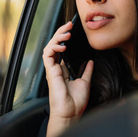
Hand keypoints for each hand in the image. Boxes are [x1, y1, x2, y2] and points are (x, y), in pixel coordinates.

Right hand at [42, 21, 93, 136]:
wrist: (71, 113)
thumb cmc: (75, 102)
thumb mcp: (85, 82)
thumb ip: (86, 71)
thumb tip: (90, 61)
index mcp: (62, 69)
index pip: (61, 49)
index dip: (64, 38)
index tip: (72, 30)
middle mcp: (56, 67)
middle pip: (55, 45)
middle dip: (60, 33)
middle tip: (69, 25)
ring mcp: (52, 68)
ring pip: (50, 47)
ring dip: (57, 37)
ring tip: (66, 32)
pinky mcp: (50, 71)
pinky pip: (48, 54)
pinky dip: (54, 47)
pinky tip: (62, 45)